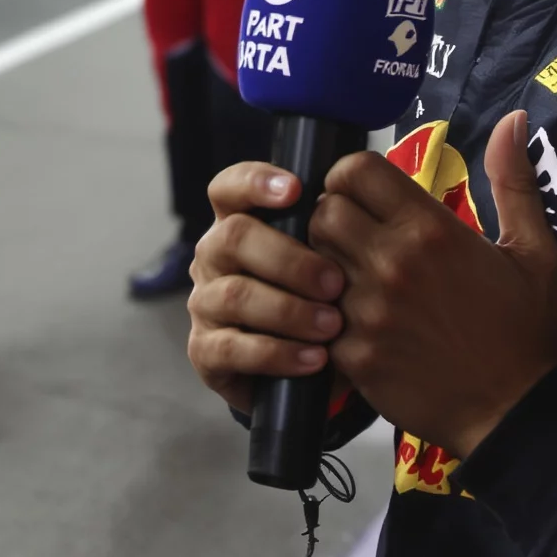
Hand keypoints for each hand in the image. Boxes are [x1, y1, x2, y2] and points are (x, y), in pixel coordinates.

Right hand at [187, 163, 348, 415]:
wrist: (298, 373)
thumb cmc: (315, 301)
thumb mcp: (320, 261)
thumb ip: (324, 232)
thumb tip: (353, 206)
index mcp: (236, 223)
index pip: (228, 187)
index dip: (255, 182)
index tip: (296, 190)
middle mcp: (213, 257)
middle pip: (234, 236)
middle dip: (289, 258)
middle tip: (335, 282)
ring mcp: (204, 304)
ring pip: (235, 294)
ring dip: (289, 310)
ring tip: (333, 325)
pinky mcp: (204, 352)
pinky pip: (233, 349)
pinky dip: (278, 353)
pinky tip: (315, 359)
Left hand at [310, 111, 556, 458]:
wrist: (516, 415)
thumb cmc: (525, 329)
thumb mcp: (534, 251)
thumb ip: (514, 181)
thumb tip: (515, 119)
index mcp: (430, 229)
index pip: (355, 171)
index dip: (352, 177)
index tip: (364, 195)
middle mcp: (392, 262)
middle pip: (322, 210)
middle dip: (332, 216)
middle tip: (353, 236)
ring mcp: (368, 310)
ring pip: (310, 261)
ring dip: (322, 263)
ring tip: (346, 275)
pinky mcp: (353, 354)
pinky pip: (314, 315)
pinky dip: (323, 314)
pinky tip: (347, 321)